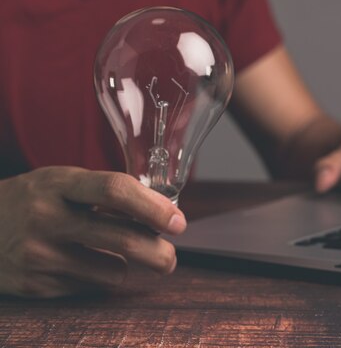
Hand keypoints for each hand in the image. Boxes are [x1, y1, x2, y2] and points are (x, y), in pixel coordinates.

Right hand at [0, 166, 186, 297]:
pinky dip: (96, 278)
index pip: (115, 190)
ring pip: (114, 271)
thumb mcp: (62, 183)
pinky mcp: (35, 286)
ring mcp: (39, 255)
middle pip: (123, 240)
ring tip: (107, 253)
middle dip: (159, 253)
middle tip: (170, 257)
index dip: (154, 207)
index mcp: (59, 184)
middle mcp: (47, 218)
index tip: (178, 222)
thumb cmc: (32, 202)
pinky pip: (91, 288)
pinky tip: (77, 264)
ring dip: (123, 265)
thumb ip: (107, 194)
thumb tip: (163, 212)